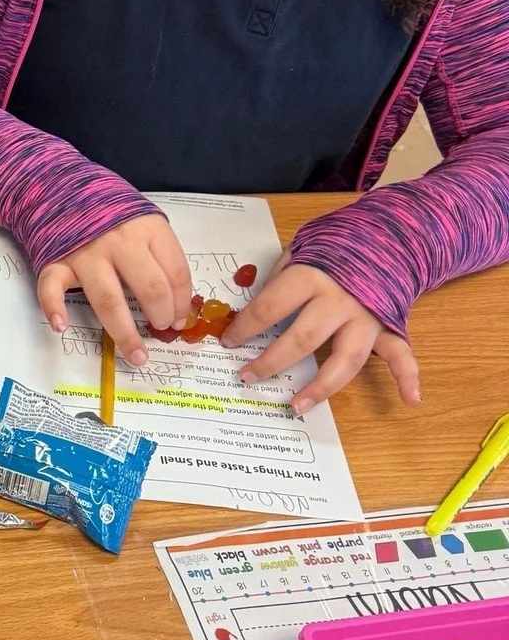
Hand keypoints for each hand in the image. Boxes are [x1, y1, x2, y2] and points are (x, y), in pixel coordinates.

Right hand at [37, 214, 193, 365]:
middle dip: (162, 317)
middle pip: (150, 288)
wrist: (63, 188)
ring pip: (109, 300)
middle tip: (161, 330)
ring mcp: (86, 253)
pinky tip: (61, 326)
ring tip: (136, 354)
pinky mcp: (56, 261)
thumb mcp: (144, 220)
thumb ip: (160, 253)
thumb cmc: (110, 212)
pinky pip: (52, 287)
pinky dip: (54, 307)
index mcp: (147, 228)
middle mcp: (119, 241)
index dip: (183, 302)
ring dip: (124, 332)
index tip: (181, 320)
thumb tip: (179, 303)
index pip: (176, 272)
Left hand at [223, 261, 419, 411]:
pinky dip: (408, 377)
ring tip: (296, 406)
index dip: (245, 328)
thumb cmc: (339, 244)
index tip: (228, 342)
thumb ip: (281, 276)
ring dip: (321, 386)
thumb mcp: (302, 247)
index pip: (270, 308)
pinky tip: (411, 399)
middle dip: (270, 362)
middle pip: (302, 340)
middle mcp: (340, 301)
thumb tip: (254, 308)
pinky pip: (401, 354)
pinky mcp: (390, 325)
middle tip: (246, 377)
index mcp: (312, 277)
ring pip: (345, 359)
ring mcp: (368, 317)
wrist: (390, 233)